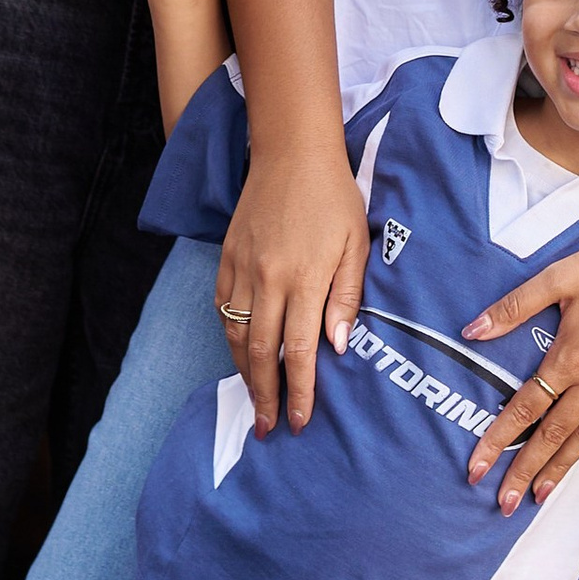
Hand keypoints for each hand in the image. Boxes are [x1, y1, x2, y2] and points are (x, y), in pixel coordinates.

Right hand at [217, 141, 368, 435]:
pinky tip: (239, 352)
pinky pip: (222, 307)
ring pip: (235, 335)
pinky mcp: (227, 256)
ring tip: (254, 398)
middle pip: (260, 353)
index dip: (298, 392)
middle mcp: (268, 279)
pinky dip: (228, 336)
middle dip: (264, 396)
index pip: (299, 352)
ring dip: (243, 372)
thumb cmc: (334, 197)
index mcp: (304, 278)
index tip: (298, 422)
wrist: (292, 152)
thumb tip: (338, 346)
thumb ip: (346, 296)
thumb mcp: (356, 244)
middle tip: (268, 428)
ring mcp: (242, 268)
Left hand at [462, 199, 578, 511]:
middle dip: (524, 472)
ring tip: (540, 496)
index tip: (476, 470)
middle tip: (502, 505)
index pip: (525, 409)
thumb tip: (471, 331)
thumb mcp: (560, 275)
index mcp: (572, 357)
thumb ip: (514, 306)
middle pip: (552, 436)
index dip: (497, 441)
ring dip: (559, 469)